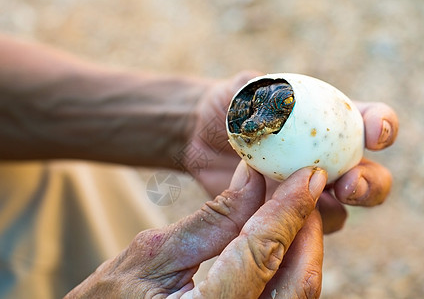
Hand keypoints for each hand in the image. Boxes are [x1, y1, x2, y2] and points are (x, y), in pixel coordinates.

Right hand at [65, 162, 326, 297]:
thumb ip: (210, 220)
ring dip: (301, 245)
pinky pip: (280, 298)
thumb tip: (254, 179)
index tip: (308, 174)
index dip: (288, 210)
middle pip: (298, 283)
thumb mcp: (152, 254)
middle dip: (306, 228)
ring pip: (297, 293)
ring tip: (294, 204)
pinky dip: (286, 264)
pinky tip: (279, 235)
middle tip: (306, 186)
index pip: (261, 255)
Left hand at [186, 71, 398, 232]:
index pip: (368, 122)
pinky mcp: (284, 214)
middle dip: (370, 182)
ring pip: (341, 209)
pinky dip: (300, 227)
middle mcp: (326, 159)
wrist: (202, 136)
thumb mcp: (242, 91)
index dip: (382, 126)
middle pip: (369, 177)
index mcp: (329, 123)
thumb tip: (273, 94)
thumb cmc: (229, 107)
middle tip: (349, 183)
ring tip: (316, 203)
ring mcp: (306, 190)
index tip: (374, 132)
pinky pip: (303, 228)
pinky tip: (283, 220)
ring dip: (338, 210)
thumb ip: (260, 88)